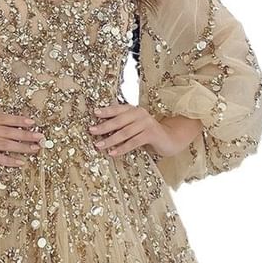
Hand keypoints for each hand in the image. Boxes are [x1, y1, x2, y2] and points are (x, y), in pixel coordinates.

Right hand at [0, 112, 43, 181]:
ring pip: (3, 143)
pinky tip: (20, 163)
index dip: (18, 119)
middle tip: (40, 138)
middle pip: (6, 130)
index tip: (33, 122)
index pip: (2, 118)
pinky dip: (8, 160)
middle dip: (25, 134)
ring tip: (34, 150)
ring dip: (21, 146)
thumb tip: (6, 135)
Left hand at [88, 102, 203, 157]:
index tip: (94, 113)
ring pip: (125, 132)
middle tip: (92, 131)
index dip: (106, 111)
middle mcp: (140, 114)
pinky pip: (133, 142)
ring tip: (99, 145)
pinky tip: (113, 153)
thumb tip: (100, 129)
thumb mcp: (134, 127)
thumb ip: (121, 125)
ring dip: (110, 140)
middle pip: (119, 120)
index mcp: (133, 110)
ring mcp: (146, 123)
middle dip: (104, 126)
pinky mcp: (151, 134)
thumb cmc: (147, 133)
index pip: (117, 109)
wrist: (170, 139)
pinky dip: (122, 148)